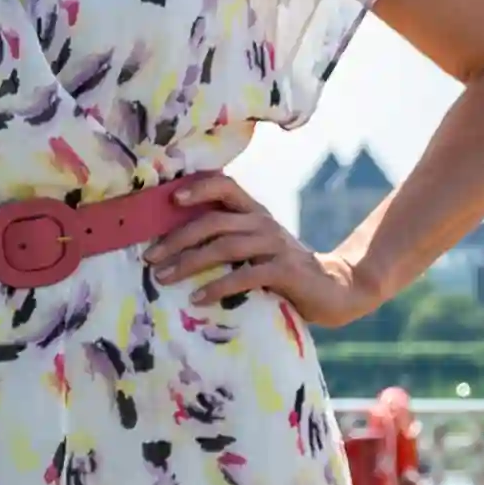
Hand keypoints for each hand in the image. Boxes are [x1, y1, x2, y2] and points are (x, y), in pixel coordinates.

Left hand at [151, 169, 372, 329]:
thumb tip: (172, 247)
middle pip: (214, 221)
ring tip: (163, 278)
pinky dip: (218, 287)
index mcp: (254, 213)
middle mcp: (263, 223)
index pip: (226, 186)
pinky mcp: (285, 270)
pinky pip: (245, 275)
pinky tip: (197, 298)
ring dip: (189, 262)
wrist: (333, 288)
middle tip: (150, 258)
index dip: (198, 188)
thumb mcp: (254, 248)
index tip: (170, 199)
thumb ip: (226, 240)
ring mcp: (275, 245)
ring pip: (225, 246)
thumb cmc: (281, 270)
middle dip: (177, 239)